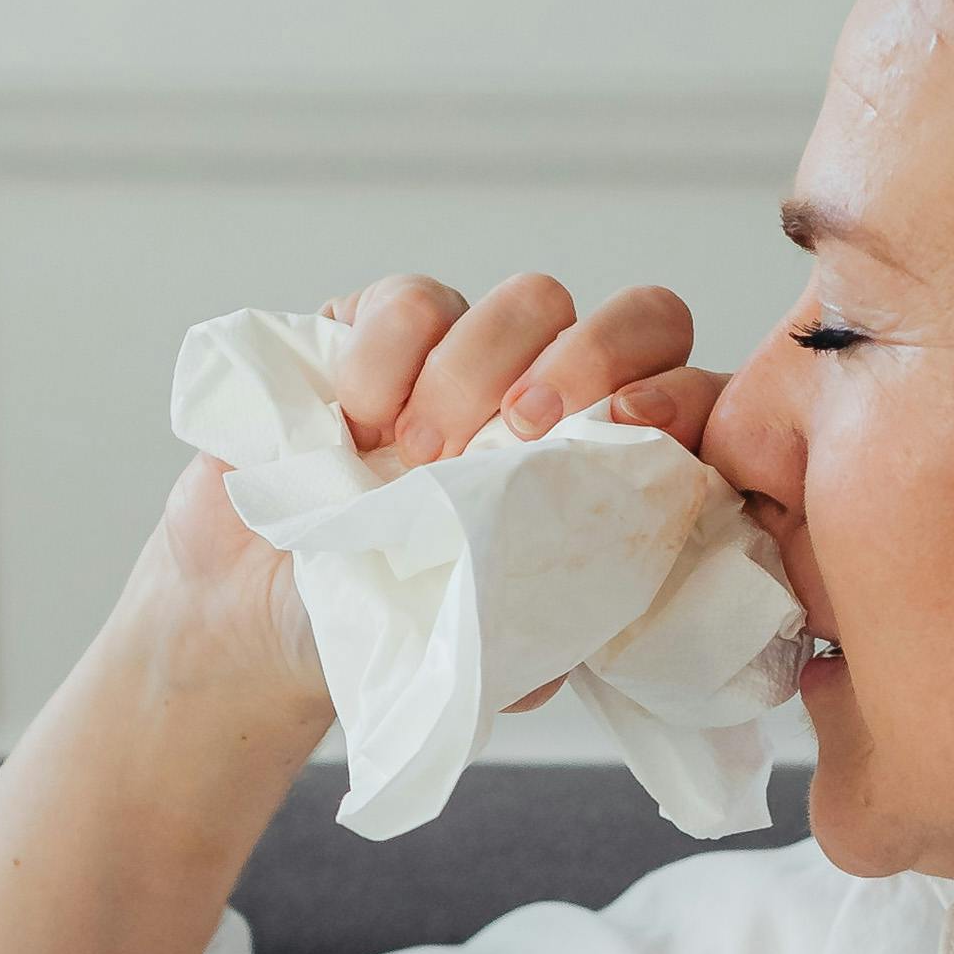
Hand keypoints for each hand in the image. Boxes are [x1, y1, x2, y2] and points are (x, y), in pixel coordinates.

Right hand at [146, 269, 722, 715]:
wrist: (261, 620)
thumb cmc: (393, 630)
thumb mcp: (492, 653)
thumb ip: (559, 625)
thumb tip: (607, 612)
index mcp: (609, 472)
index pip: (692, 398)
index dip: (679, 400)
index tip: (630, 434)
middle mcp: (560, 398)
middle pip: (639, 318)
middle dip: (591, 361)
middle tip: (518, 432)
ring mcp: (475, 351)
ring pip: (530, 299)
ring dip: (477, 371)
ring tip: (415, 455)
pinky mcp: (382, 324)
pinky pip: (414, 300)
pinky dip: (387, 356)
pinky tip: (353, 422)